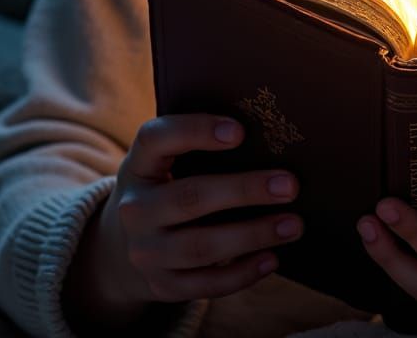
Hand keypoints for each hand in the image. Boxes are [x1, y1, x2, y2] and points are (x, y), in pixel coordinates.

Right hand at [62, 113, 302, 328]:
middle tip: (290, 185)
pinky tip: (272, 258)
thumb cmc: (167, 185)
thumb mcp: (166, 161)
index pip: (157, 139)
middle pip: (190, 198)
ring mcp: (145, 251)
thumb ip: (200, 147)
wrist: (124, 243)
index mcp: (139, 165)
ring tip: (293, 224)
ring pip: (200, 246)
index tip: (240, 131)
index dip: (196, 132)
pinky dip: (241, 273)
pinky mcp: (160, 285)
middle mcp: (135, 209)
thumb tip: (269, 137)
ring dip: (251, 235)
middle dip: (244, 190)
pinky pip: (203, 284)